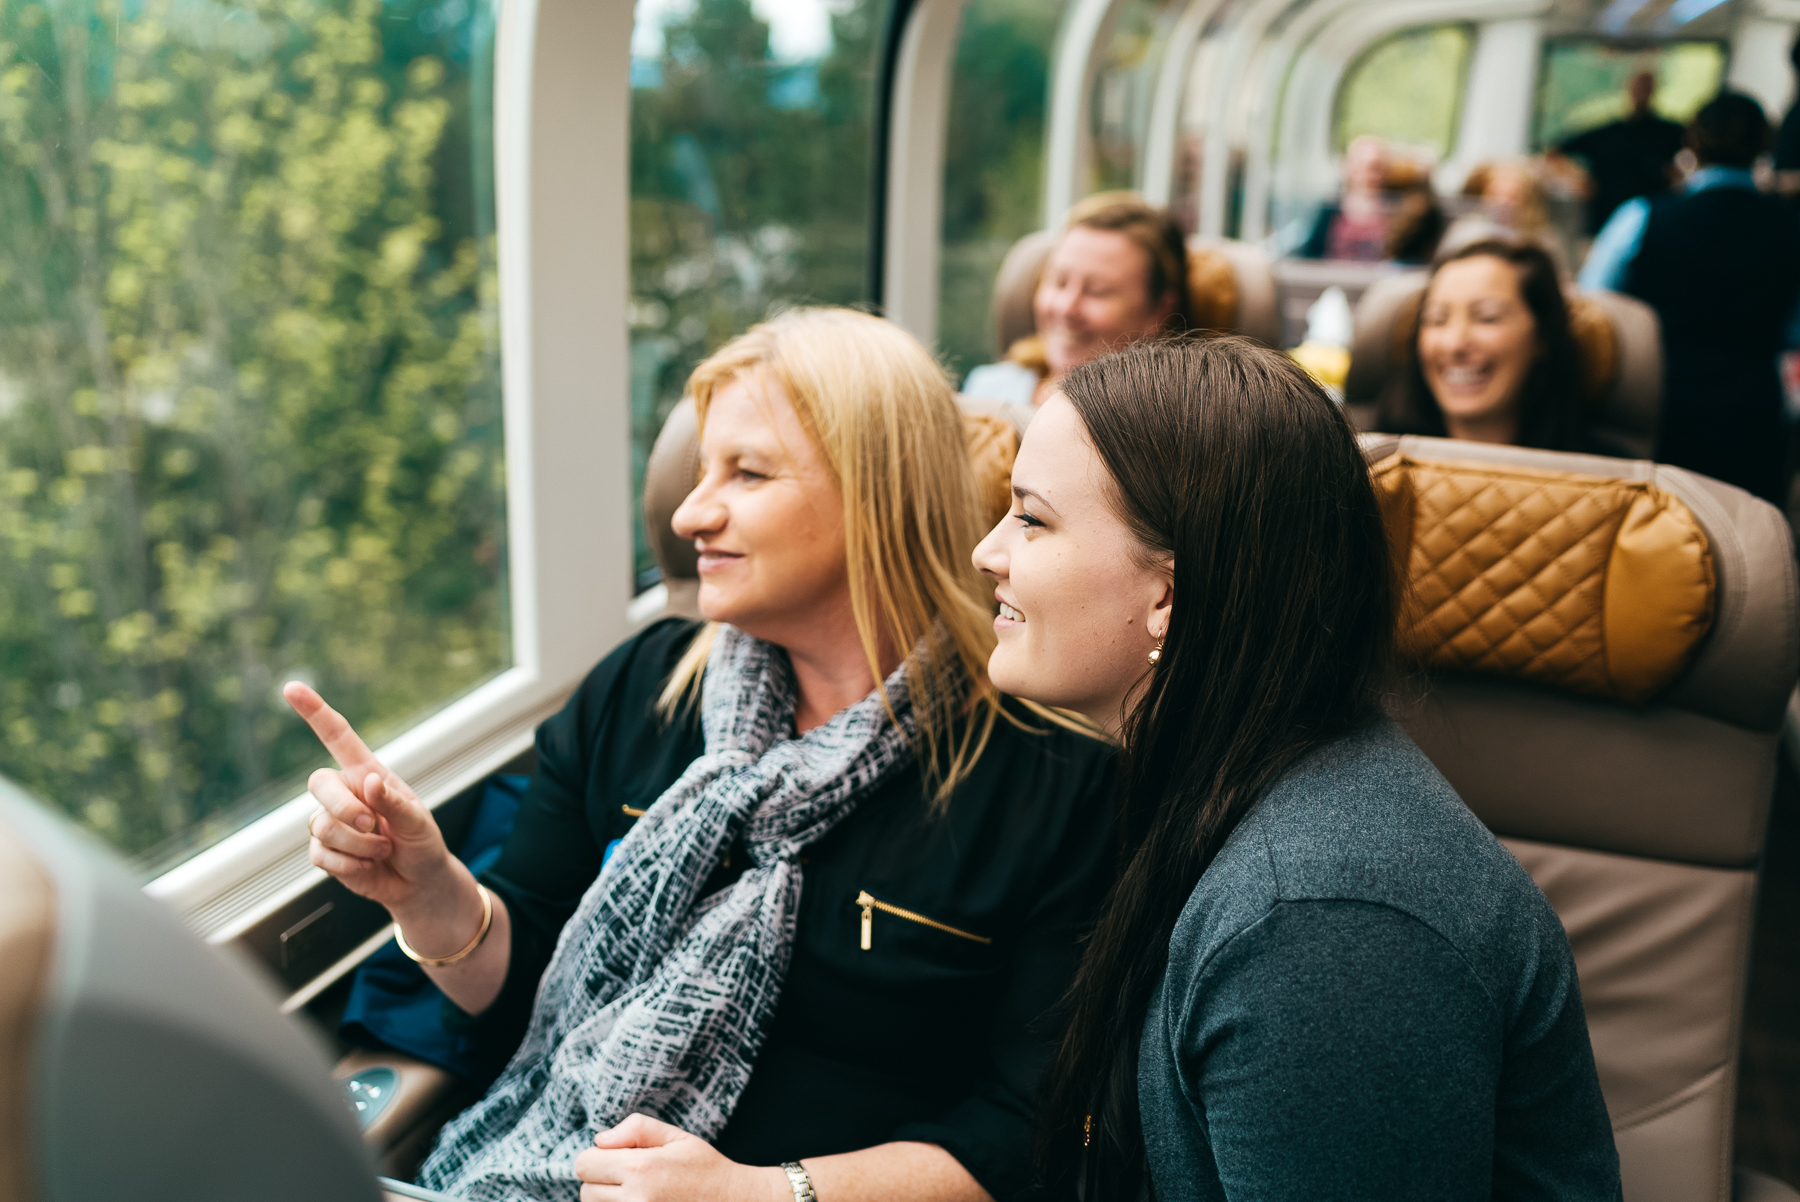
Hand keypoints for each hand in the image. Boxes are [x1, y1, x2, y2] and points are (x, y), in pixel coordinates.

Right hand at [283, 681, 456, 917]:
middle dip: (345, 808)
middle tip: (374, 826)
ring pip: (322, 825)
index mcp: (368, 774)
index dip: (315, 712)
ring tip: (382, 850)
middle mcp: (345, 794)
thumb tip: (369, 782)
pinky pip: (320, 854)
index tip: (291, 689)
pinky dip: (348, 864)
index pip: (337, 737)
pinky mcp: (324, 851)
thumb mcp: (418, 822)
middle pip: (319, 783)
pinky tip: (367, 865)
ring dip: (359, 844)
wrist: (418, 883)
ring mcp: (331, 823)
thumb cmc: (421, 843)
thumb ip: (394, 803)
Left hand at [574, 1115, 789, 1201]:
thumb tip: (600, 1140)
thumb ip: (636, 1129)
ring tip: (638, 1192)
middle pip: (585, 1190)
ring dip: (608, 1200)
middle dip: (601, 1180)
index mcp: (641, 1169)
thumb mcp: (676, 1137)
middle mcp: (635, 1200)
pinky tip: (640, 1201)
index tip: (616, 1157)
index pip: (583, 1164)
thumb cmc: (704, 1168)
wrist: (733, 1201)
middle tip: (630, 1177)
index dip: (597, 1157)